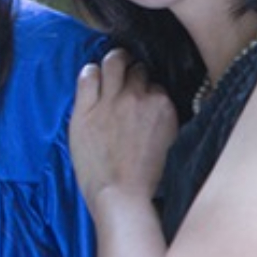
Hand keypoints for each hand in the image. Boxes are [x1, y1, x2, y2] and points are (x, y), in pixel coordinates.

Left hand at [69, 48, 177, 206]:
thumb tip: (160, 106)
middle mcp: (137, 97)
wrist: (122, 195)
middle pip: (136, 69)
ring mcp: (109, 101)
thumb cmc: (148, 179)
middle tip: (127, 74)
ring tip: (112, 64)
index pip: (155, 83)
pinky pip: (87, 77)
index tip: (143, 92)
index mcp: (162, 106)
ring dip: (113, 61)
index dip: (148, 87)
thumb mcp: (171, 143)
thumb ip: (165, 119)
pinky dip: (90, 71)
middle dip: (132, 70)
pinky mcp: (85, 109)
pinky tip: (91, 74)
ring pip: (113, 63)